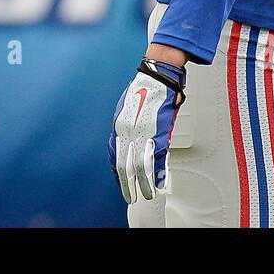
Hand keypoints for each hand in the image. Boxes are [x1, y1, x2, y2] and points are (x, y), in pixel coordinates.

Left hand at [109, 58, 185, 203]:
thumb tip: (127, 143)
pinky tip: (158, 181)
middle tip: (130, 197)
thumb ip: (126, 127)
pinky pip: (157, 158)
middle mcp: (128, 131)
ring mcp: (143, 132)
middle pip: (124, 165)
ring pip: (140, 165)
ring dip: (143, 183)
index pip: (114, 155)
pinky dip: (157, 172)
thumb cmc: (144, 90)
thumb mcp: (127, 109)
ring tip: (146, 194)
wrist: (158, 76)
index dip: (118, 172)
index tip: (121, 182)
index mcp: (119, 125)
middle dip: (127, 184)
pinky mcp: (159, 132)